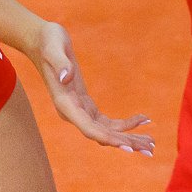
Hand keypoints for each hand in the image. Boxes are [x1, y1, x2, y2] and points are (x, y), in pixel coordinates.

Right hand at [32, 21, 153, 153]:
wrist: (41, 42)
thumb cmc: (47, 42)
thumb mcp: (53, 48)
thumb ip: (60, 63)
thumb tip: (66, 77)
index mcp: (65, 104)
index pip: (89, 128)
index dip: (109, 139)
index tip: (128, 148)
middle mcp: (72, 112)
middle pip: (102, 135)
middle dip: (125, 143)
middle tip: (150, 149)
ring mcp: (79, 110)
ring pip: (106, 132)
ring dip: (128, 137)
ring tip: (151, 143)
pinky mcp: (85, 104)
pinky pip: (107, 121)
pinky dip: (125, 123)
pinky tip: (142, 120)